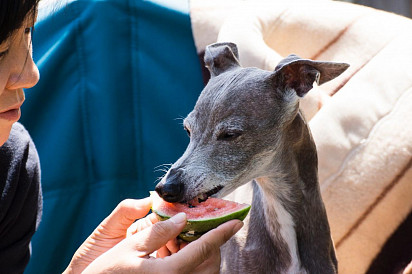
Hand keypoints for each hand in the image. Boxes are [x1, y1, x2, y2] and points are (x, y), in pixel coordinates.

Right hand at [64, 198, 242, 272]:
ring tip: (185, 235)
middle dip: (211, 243)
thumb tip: (182, 218)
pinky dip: (187, 259)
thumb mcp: (128, 248)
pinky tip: (172, 249)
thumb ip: (158, 233)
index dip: (221, 233)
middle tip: (204, 225)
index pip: (204, 249)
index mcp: (169, 273)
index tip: (237, 220)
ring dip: (199, 251)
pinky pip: (187, 273)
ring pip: (200, 269)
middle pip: (207, 263)